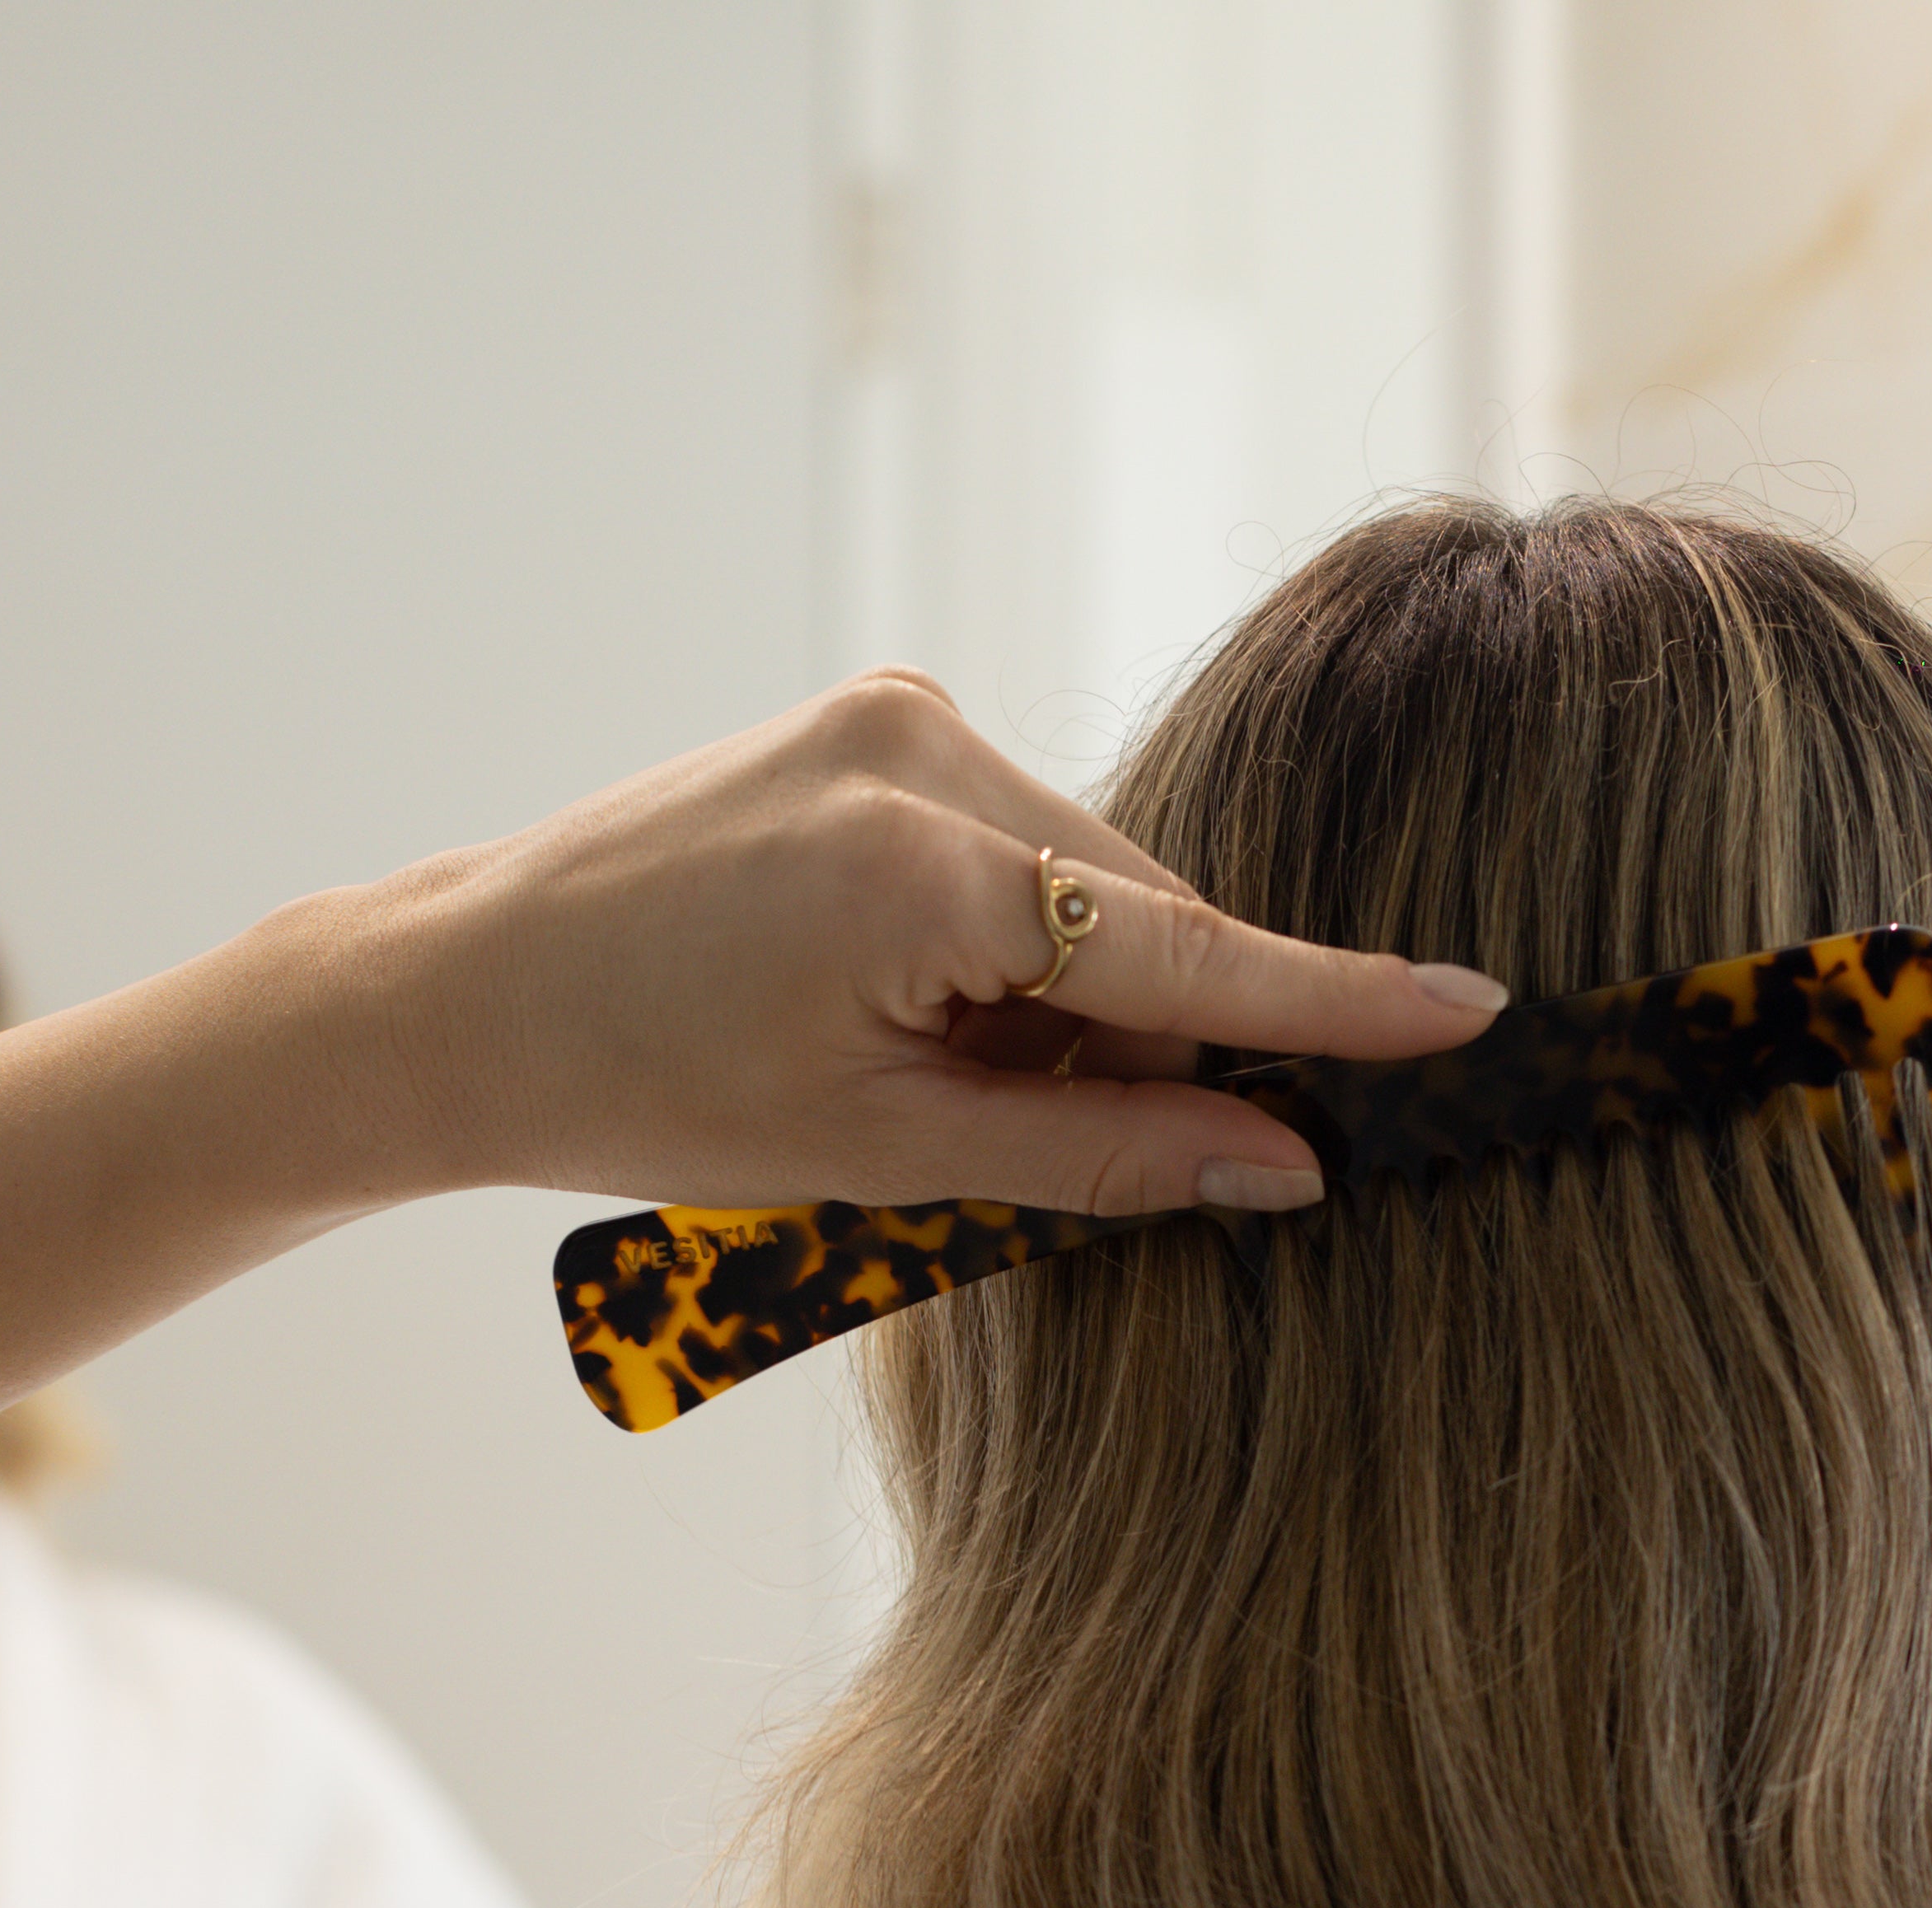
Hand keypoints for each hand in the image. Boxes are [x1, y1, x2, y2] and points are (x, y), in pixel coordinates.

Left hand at [401, 669, 1504, 1217]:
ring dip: (1093, 991)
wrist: (460, 993)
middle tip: (1148, 1151)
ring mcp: (896, 715)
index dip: (1336, 1005)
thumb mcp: (882, 1155)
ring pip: (1093, 880)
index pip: (1188, 954)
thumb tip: (1278, 1167)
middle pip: (1147, 914)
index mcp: (919, 867)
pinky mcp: (873, 719)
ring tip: (961, 1084)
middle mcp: (922, 750)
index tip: (1471, 1016)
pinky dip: (1031, 941)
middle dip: (1174, 1032)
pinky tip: (946, 1013)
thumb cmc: (640, 1091)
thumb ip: (1098, 1155)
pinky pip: (1023, 844)